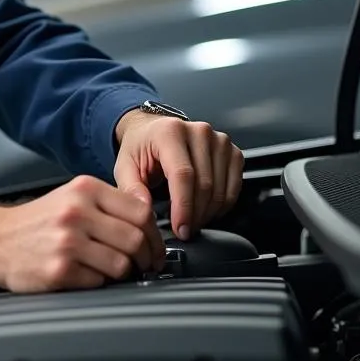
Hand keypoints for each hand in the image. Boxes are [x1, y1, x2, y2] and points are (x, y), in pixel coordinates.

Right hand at [0, 175, 165, 292]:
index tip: (154, 245)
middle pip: (136, 239)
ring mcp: (68, 242)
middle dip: (145, 257)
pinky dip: (99, 283)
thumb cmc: (34, 222)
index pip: (140, 210)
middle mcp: (76, 212)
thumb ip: (107, 204)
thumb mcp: (70, 197)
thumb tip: (148, 220)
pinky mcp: (60, 270)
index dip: (154, 233)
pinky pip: (100, 282)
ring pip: (122, 264)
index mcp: (84, 189)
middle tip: (142, 264)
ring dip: (123, 272)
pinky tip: (87, 275)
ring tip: (110, 269)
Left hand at [113, 110, 243, 240]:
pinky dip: (222, 205)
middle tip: (183, 230)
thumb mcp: (125, 166)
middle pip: (204, 184)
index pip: (183, 174)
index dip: (183, 206)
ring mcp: (218, 141)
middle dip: (195, 215)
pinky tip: (206, 209)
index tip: (180, 228)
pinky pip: (234, 187)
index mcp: (170, 132)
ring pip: (221, 189)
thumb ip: (131, 188)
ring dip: (208, 213)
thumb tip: (145, 209)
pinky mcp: (232, 151)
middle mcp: (198, 132)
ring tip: (191, 220)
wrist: (154, 131)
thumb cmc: (141, 148)